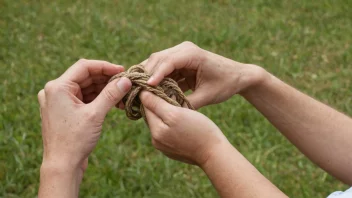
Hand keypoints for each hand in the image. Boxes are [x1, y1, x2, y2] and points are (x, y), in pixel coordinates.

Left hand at [38, 59, 131, 196]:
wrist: (62, 165)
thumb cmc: (75, 140)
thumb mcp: (95, 114)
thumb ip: (111, 94)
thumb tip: (126, 80)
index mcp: (57, 87)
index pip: (84, 67)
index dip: (105, 66)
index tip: (122, 71)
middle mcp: (55, 91)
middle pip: (85, 77)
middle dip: (106, 79)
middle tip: (125, 83)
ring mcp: (59, 101)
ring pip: (85, 88)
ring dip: (104, 90)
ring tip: (122, 94)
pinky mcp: (64, 110)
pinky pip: (83, 98)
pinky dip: (97, 99)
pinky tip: (113, 103)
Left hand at [140, 91, 229, 165]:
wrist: (214, 153)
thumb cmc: (199, 130)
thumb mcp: (176, 114)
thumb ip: (157, 104)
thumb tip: (141, 94)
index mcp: (156, 131)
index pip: (147, 106)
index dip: (152, 92)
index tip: (162, 83)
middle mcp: (156, 140)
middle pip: (153, 114)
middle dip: (159, 102)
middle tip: (171, 90)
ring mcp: (164, 146)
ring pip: (161, 121)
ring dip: (165, 111)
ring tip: (177, 102)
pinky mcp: (173, 149)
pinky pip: (167, 130)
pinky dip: (171, 122)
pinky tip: (182, 118)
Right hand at [143, 41, 268, 108]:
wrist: (238, 76)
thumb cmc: (225, 84)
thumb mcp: (207, 96)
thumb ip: (187, 103)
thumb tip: (167, 110)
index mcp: (192, 54)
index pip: (168, 61)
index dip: (156, 74)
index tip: (147, 88)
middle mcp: (184, 49)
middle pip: (157, 59)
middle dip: (146, 74)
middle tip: (135, 90)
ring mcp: (181, 54)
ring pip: (157, 63)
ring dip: (148, 77)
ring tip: (138, 91)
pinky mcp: (179, 62)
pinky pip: (163, 69)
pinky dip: (156, 80)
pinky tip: (149, 91)